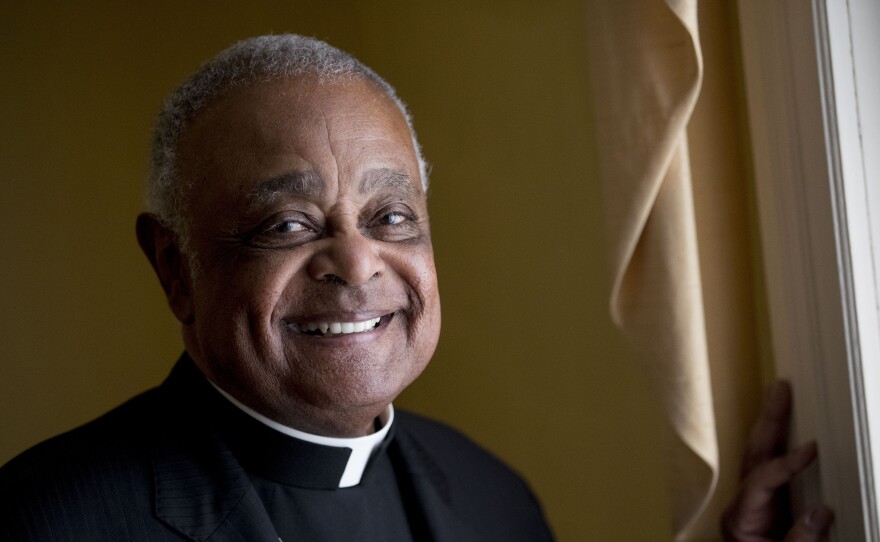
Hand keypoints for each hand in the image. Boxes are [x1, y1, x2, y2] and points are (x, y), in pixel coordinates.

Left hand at [721, 381, 832, 540]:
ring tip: (780, 394)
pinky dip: (778, 442)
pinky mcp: (763, 501)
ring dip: (771, 424)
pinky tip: (785, 423)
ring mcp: (751, 500)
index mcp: (741, 520)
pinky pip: (768, 464)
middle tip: (781, 389)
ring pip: (758, 453)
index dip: (786, 463)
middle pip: (753, 454)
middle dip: (769, 421)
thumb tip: (821, 510)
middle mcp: (742, 504)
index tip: (812, 449)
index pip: (761, 480)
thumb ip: (800, 540)